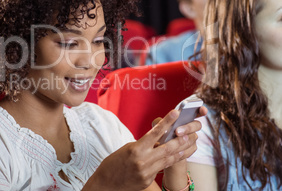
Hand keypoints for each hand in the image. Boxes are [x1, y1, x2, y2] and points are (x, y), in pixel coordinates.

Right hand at [83, 107, 205, 190]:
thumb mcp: (127, 148)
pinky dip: (168, 161)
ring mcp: (147, 172)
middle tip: (189, 132)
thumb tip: (157, 139)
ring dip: (179, 151)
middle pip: (167, 148)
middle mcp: (143, 161)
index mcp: (136, 149)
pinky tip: (175, 156)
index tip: (175, 113)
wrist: (106, 183)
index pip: (154, 133)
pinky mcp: (148, 180)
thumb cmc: (114, 163)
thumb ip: (143, 144)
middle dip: (179, 140)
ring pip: (167, 160)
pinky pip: (160, 169)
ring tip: (187, 144)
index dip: (167, 122)